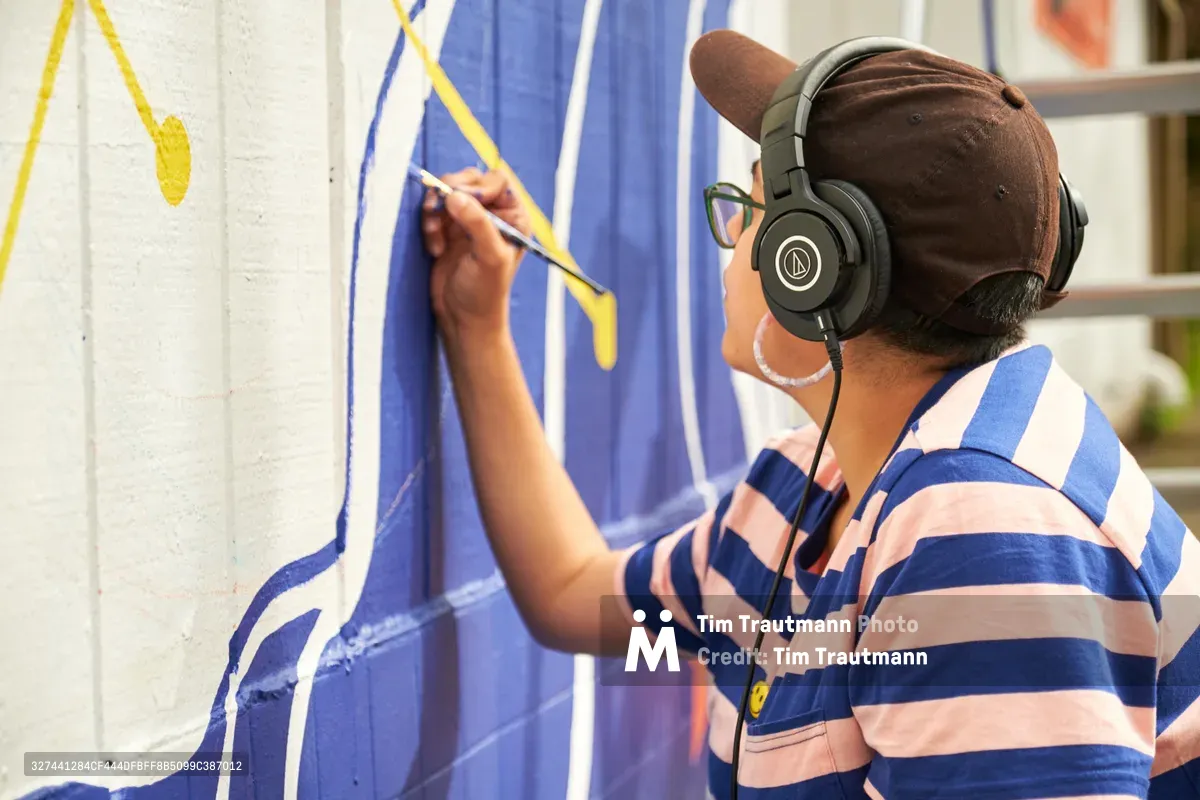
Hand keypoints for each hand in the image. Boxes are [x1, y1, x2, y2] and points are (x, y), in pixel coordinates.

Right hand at [422, 166, 530, 338]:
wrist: (463, 318)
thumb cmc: (485, 292)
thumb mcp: (489, 257)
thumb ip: (477, 224)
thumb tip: (455, 195)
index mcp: (513, 216)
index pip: (496, 180)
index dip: (476, 184)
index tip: (459, 198)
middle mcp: (492, 213)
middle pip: (469, 179)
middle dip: (450, 191)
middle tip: (437, 208)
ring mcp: (468, 219)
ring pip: (447, 192)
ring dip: (435, 210)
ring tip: (434, 235)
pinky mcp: (447, 228)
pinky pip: (433, 210)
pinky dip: (428, 223)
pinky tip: (434, 248)